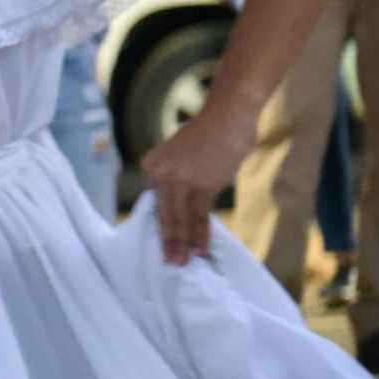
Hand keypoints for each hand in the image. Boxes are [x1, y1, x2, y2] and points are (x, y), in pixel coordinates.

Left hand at [140, 104, 255, 265]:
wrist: (227, 115)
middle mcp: (160, 173)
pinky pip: (199, 216)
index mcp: (151, 165)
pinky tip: (200, 249)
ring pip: (179, 218)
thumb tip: (184, 200)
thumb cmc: (208, 133)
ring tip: (182, 263)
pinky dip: (200, 234)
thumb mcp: (182, 153)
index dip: (161, 224)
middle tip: (169, 263)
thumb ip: (178, 176)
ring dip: (182, 243)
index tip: (163, 242)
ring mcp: (180, 180)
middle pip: (163, 214)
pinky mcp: (202, 185)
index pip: (156, 202)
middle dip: (167, 241)